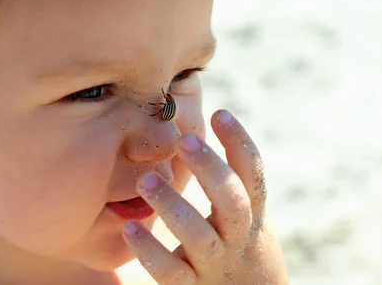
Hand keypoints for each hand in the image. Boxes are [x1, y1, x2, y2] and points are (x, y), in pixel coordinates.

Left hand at [122, 110, 287, 284]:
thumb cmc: (238, 246)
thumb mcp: (242, 215)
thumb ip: (224, 182)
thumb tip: (189, 129)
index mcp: (253, 214)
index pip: (253, 175)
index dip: (241, 143)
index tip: (220, 112)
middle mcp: (239, 238)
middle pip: (233, 202)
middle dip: (210, 169)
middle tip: (184, 139)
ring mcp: (217, 265)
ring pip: (199, 236)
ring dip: (173, 206)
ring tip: (146, 181)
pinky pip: (170, 273)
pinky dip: (150, 251)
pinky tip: (128, 227)